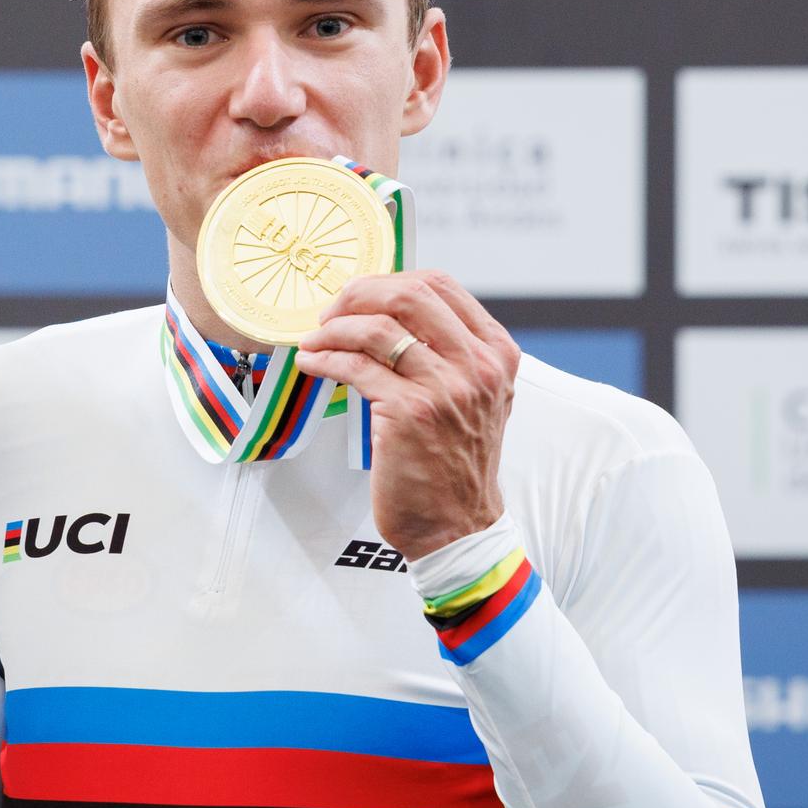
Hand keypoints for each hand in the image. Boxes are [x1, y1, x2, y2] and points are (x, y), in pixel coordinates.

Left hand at [296, 270, 518, 559]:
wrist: (458, 527)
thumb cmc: (455, 463)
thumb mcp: (475, 397)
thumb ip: (448, 352)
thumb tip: (387, 311)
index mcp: (495, 352)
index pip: (439, 285)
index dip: (389, 281)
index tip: (359, 297)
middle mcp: (477, 365)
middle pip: (409, 294)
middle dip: (358, 294)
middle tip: (330, 313)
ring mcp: (445, 388)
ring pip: (377, 328)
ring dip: (333, 329)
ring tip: (314, 340)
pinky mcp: (410, 413)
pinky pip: (355, 367)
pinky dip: (325, 359)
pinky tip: (312, 363)